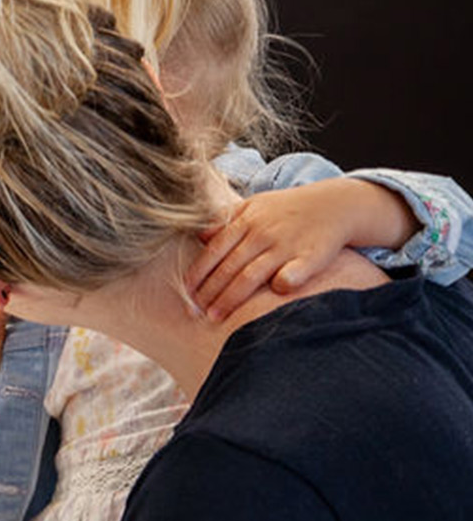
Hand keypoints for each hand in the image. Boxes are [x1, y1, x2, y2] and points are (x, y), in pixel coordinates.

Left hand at [187, 179, 413, 321]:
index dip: (198, 274)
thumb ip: (227, 220)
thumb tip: (199, 236)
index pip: (214, 251)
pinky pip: (291, 276)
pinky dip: (279, 286)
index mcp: (246, 221)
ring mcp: (286, 245)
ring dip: (230, 298)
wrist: (336, 204)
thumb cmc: (288, 209)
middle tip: (194, 313)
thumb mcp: (255, 205)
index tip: (185, 294)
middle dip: (208, 293)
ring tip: (214, 317)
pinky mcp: (310, 257)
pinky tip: (265, 300)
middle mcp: (263, 233)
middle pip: (228, 267)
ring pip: (250, 276)